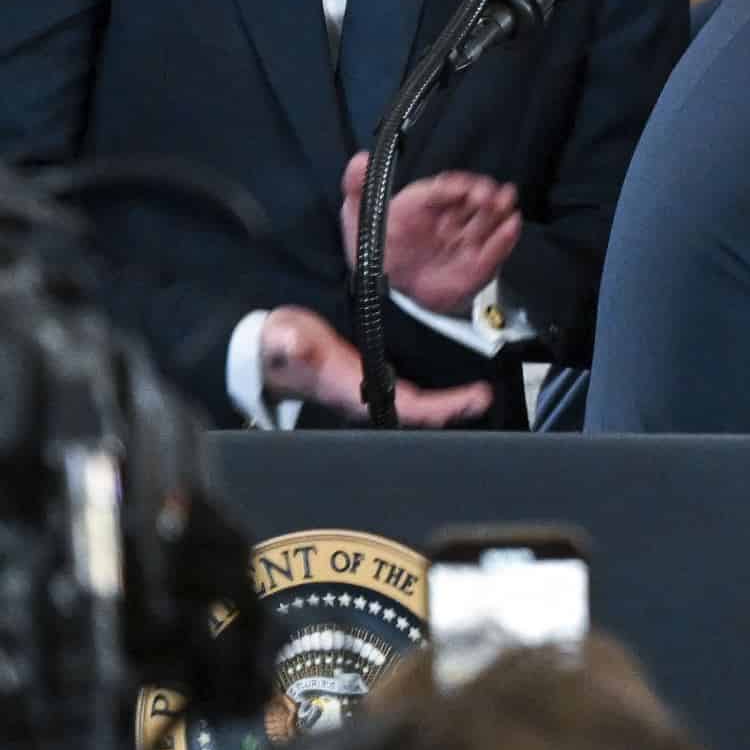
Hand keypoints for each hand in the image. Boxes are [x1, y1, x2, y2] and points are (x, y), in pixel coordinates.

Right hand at [257, 306, 492, 424]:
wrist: (265, 352)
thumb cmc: (278, 344)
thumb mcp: (280, 337)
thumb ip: (285, 341)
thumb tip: (290, 341)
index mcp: (353, 391)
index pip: (405, 407)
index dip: (438, 407)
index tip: (469, 400)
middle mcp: (366, 398)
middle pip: (418, 413)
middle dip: (452, 409)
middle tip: (484, 397)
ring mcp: (370, 392)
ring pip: (417, 406)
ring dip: (447, 404)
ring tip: (479, 396)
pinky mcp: (372, 381)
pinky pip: (411, 395)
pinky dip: (436, 395)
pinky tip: (457, 387)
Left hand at [343, 152, 520, 315]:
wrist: (386, 294)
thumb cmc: (376, 251)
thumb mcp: (357, 217)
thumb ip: (357, 187)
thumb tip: (360, 158)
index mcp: (423, 204)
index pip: (445, 189)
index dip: (458, 185)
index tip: (466, 187)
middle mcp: (448, 219)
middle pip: (472, 202)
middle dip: (485, 195)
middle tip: (491, 195)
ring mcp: (464, 241)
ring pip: (486, 222)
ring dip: (499, 211)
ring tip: (506, 205)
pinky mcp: (476, 265)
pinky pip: (494, 251)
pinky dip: (504, 239)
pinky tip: (510, 227)